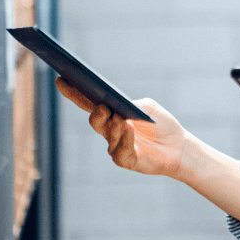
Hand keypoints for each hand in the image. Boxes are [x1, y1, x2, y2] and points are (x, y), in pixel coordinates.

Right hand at [55, 76, 186, 177]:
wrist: (178, 146)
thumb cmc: (161, 124)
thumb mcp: (147, 107)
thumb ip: (132, 105)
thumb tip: (118, 107)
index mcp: (112, 113)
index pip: (88, 102)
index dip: (74, 92)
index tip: (61, 79)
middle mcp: (109, 130)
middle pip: (95, 120)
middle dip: (96, 112)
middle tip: (102, 105)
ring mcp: (115, 146)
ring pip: (107, 134)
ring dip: (114, 125)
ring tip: (120, 116)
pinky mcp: (125, 160)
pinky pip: (120, 150)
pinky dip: (124, 139)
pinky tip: (128, 128)